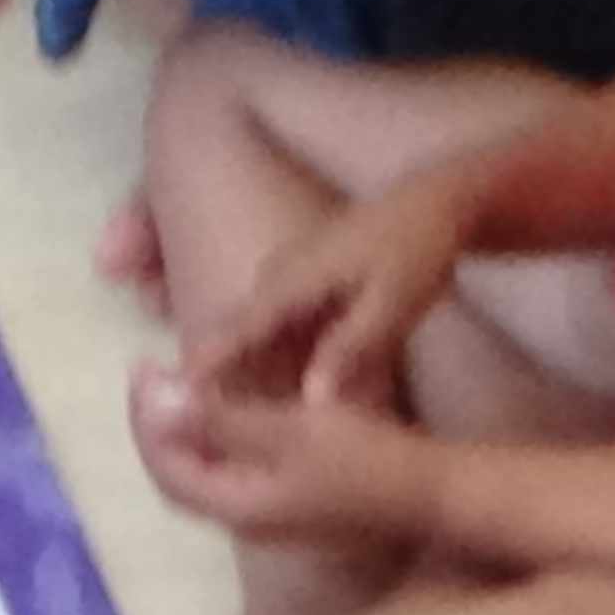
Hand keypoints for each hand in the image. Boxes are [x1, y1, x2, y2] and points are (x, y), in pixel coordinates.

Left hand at [131, 361, 444, 544]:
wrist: (434, 493)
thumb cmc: (365, 458)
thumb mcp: (290, 430)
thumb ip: (222, 421)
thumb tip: (160, 405)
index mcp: (238, 509)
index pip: (166, 466)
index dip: (146, 417)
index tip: (145, 367)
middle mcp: (246, 523)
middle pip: (178, 472)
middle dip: (158, 422)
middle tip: (153, 371)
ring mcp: (270, 519)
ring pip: (206, 471)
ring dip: (186, 428)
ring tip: (179, 381)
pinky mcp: (292, 506)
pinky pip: (234, 470)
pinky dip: (218, 436)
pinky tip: (226, 405)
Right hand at [191, 162, 484, 408]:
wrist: (437, 202)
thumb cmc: (417, 252)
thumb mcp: (391, 305)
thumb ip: (349, 352)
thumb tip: (311, 400)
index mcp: (293, 282)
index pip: (237, 327)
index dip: (207, 359)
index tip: (178, 390)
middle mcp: (279, 274)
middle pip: (240, 328)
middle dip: (224, 367)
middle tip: (214, 412)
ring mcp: (290, 270)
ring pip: (259, 324)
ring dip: (253, 359)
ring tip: (245, 400)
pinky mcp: (306, 273)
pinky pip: (277, 317)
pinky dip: (276, 345)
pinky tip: (289, 371)